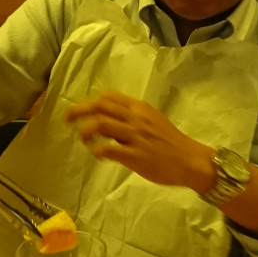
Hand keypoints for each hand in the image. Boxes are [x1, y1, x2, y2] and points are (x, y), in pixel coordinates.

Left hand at [66, 89, 199, 186]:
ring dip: (86, 131)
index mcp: (139, 108)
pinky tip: (98, 155)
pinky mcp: (136, 155)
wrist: (190, 160)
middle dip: (78, 111)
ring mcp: (135, 136)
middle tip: (67, 120)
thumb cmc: (170, 142)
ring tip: (84, 139)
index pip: (108, 96)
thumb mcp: (151, 120)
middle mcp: (135, 118)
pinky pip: (109, 149)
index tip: (77, 110)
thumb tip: (108, 113)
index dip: (88, 101)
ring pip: (101, 124)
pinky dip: (98, 151)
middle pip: (100, 106)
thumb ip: (131, 115)